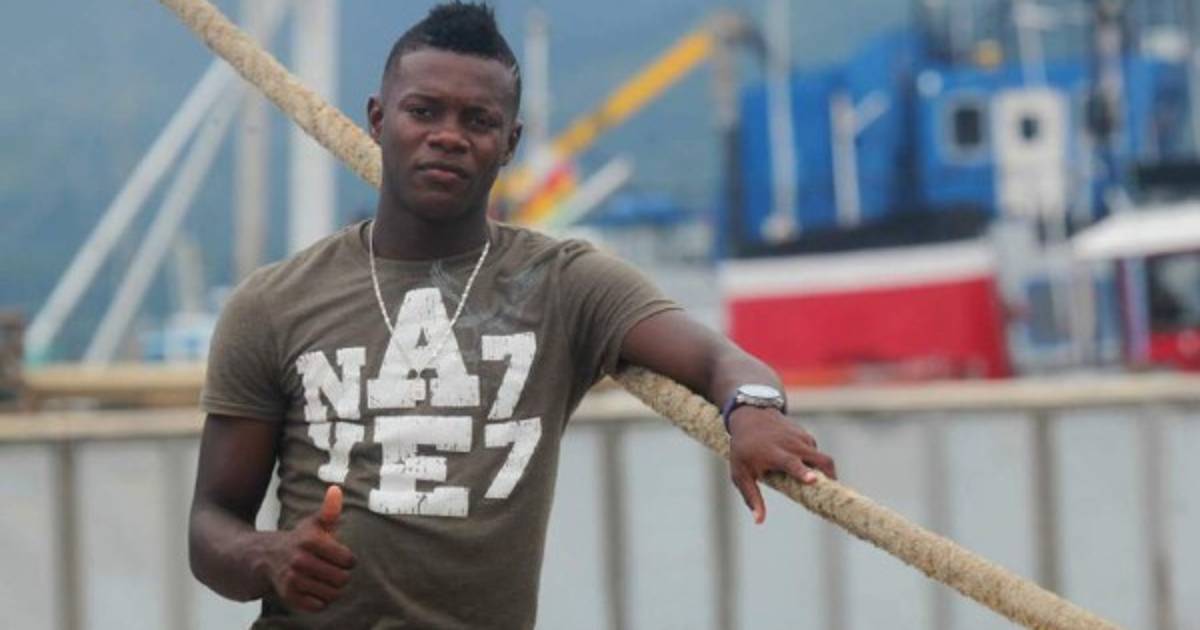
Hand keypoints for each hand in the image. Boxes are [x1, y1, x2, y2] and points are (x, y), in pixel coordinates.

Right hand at [262, 485, 355, 611]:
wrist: (265, 557)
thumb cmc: (299, 540)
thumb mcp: (314, 524)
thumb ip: (330, 510)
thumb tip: (336, 489)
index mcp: (310, 540)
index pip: (348, 560)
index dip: (348, 561)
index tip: (341, 558)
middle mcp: (300, 560)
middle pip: (342, 579)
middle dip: (341, 576)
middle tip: (334, 571)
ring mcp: (293, 579)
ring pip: (331, 594)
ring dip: (332, 590)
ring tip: (325, 581)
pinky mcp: (288, 595)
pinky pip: (318, 606)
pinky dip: (320, 601)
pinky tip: (315, 590)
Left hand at [728, 407, 836, 523]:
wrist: (750, 416)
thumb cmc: (743, 449)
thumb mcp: (741, 473)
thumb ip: (751, 497)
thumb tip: (759, 521)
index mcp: (774, 454)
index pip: (792, 463)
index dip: (803, 472)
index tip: (813, 480)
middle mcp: (791, 445)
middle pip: (820, 459)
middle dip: (830, 475)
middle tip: (832, 492)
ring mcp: (800, 438)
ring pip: (821, 458)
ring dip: (822, 472)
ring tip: (815, 483)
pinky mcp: (805, 436)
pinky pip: (815, 452)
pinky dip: (815, 463)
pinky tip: (803, 468)